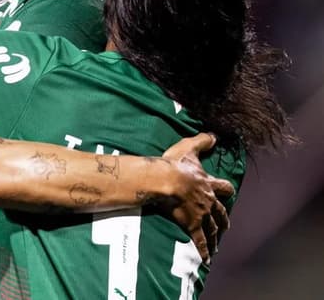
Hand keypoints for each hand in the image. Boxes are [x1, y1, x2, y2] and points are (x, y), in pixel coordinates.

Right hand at [158, 133, 234, 262]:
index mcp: (208, 184)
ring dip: (216, 236)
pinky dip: (204, 251)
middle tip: (226, 225)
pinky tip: (206, 259)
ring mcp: (201, 214)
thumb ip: (201, 141)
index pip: (223, 188)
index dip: (225, 190)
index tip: (228, 192)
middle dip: (223, 219)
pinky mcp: (192, 225)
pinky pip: (200, 241)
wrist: (166, 181)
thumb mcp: (188, 148)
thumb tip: (214, 135)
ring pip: (213, 228)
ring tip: (217, 245)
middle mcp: (208, 201)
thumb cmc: (175, 164)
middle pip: (221, 212)